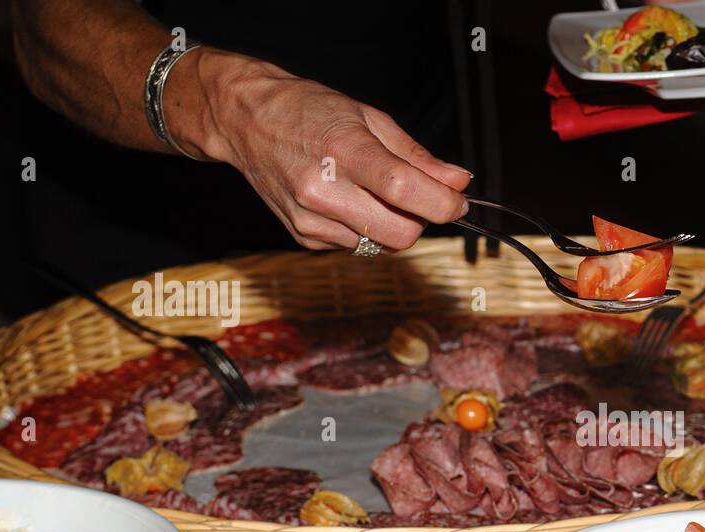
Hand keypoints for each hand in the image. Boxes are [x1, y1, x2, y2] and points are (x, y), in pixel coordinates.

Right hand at [170, 50, 470, 250]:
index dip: (444, 204)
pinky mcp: (303, 237)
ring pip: (381, 246)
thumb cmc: (309, 111)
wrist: (245, 120)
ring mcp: (310, 218)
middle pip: (400, 234)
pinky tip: (346, 201)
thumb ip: (417, 157)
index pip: (406, 192)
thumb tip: (459, 183)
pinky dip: (364, 230)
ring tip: (371, 191)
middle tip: (415, 197)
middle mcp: (323, 189)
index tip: (458, 202)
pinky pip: (356, 246)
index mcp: (344, 150)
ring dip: (391, 226)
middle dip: (420, 221)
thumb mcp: (369, 118)